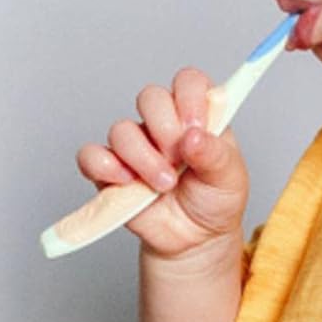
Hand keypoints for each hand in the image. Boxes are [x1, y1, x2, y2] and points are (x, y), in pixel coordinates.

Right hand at [75, 70, 249, 258]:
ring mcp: (134, 146)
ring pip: (121, 129)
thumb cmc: (214, 201)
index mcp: (196, 116)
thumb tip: (193, 136)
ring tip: (163, 184)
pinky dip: (104, 167)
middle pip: (150, 97)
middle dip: (164, 128)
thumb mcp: (230, 178)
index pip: (188, 82)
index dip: (189, 97)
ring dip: (142, 158)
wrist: (193, 239)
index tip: (195, 127)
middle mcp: (163, 125)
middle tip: (178, 159)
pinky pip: (91, 156)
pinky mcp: (110, 171)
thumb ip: (216, 154)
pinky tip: (127, 182)